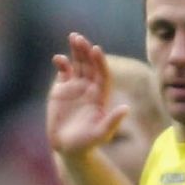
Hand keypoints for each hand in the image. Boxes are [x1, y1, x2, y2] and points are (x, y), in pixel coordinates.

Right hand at [48, 32, 128, 155]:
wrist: (67, 147)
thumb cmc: (86, 143)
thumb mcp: (101, 134)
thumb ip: (112, 122)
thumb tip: (126, 109)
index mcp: (101, 94)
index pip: (102, 73)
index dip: (100, 62)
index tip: (96, 50)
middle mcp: (90, 87)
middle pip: (90, 64)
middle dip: (85, 51)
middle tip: (80, 39)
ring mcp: (75, 86)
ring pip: (77, 64)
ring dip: (75, 51)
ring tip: (73, 37)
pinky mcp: (61, 89)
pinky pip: (63, 72)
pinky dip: (61, 63)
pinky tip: (58, 58)